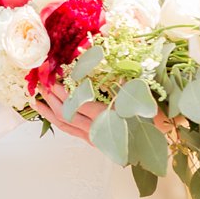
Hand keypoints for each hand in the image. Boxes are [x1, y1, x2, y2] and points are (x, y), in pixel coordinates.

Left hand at [33, 83, 181, 143]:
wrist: (164, 142)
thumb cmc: (153, 115)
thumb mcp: (138, 94)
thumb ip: (117, 76)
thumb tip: (95, 56)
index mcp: (107, 117)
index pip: (76, 103)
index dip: (61, 90)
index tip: (51, 75)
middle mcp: (97, 131)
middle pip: (65, 113)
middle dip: (50, 97)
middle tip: (39, 81)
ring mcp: (93, 139)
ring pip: (64, 125)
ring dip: (48, 112)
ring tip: (35, 100)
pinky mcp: (93, 142)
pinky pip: (70, 131)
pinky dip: (57, 121)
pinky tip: (50, 113)